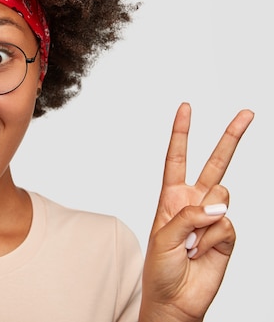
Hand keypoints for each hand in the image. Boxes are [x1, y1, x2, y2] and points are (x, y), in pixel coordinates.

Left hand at [139, 103, 253, 321]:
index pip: (177, 158)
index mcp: (172, 197)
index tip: (186, 108)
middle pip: (215, 164)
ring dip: (205, 220)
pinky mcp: (227, 235)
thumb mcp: (163, 236)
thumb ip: (188, 215)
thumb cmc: (160, 269)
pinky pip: (227, 224)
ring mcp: (213, 218)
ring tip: (191, 243)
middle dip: (230, 137)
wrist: (175, 300)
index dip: (181, 133)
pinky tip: (202, 252)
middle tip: (247, 113)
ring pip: (223, 196)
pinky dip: (213, 238)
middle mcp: (194, 203)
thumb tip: (220, 205)